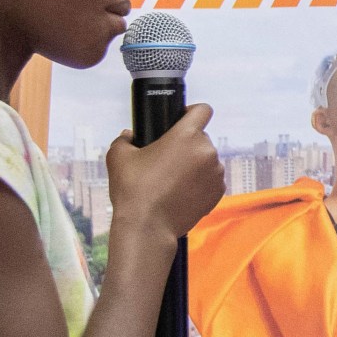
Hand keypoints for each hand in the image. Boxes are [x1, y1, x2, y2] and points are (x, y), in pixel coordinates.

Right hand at [106, 103, 224, 242]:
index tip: (180, 120)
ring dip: (195, 164)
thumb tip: (129, 135)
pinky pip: (211, 179)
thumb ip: (124, 139)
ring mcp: (215, 173)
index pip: (202, 110)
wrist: (147, 227)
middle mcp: (207, 151)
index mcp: (186, 135)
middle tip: (166, 158)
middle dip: (186, 144)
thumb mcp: (118, 156)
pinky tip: (181, 191)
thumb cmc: (133, 190)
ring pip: (207, 159)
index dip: (191, 111)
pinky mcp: (218, 192)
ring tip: (172, 179)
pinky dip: (200, 182)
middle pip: (201, 138)